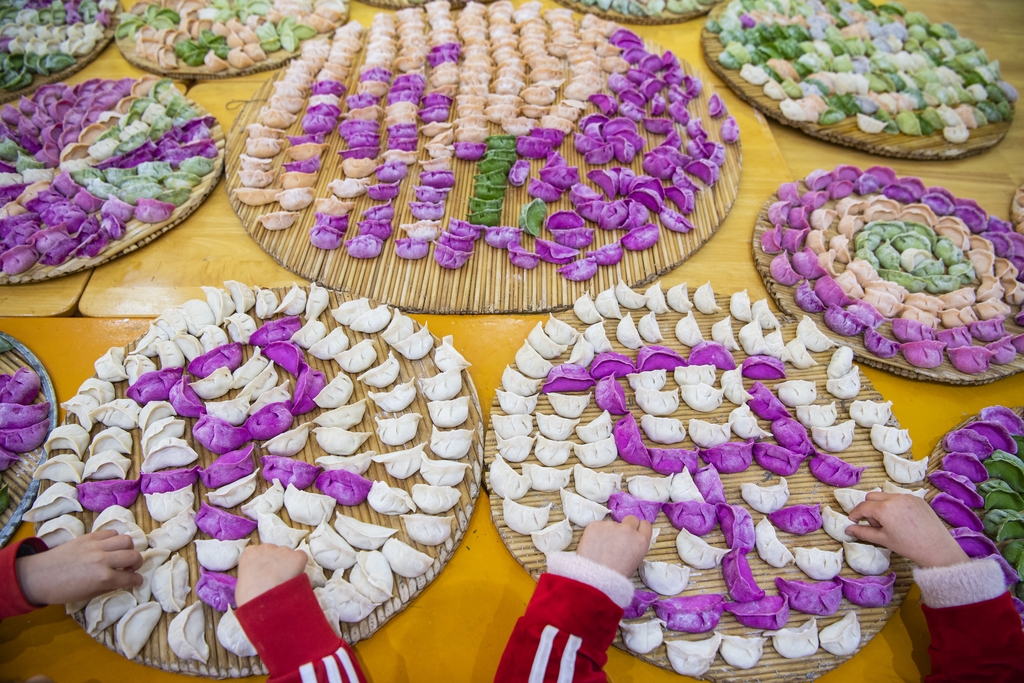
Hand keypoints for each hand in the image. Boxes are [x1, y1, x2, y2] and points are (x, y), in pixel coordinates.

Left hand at [16, 530, 142, 605]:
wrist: (38, 576)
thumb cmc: (62, 591)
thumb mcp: (88, 595)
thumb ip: (109, 586)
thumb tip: (122, 580)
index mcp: (104, 578)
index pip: (131, 578)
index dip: (137, 581)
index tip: (137, 581)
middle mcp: (104, 560)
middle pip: (134, 556)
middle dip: (138, 563)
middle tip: (131, 567)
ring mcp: (96, 546)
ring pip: (126, 540)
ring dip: (128, 549)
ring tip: (121, 554)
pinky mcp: (89, 536)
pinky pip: (110, 532)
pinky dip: (114, 539)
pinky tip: (108, 546)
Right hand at [236, 544, 306, 606]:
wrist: (263, 601)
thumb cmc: (248, 597)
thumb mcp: (242, 582)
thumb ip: (252, 573)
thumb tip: (260, 576)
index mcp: (250, 552)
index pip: (259, 553)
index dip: (264, 564)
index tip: (265, 574)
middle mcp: (266, 547)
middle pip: (274, 552)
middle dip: (276, 563)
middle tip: (276, 579)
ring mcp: (283, 550)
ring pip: (288, 555)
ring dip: (288, 565)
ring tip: (285, 581)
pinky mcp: (297, 557)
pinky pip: (301, 558)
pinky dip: (300, 567)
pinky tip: (295, 578)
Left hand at [576, 516, 651, 577]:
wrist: (595, 580)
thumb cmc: (615, 578)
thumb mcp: (634, 562)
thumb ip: (634, 547)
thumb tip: (628, 541)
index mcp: (641, 541)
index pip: (645, 524)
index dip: (639, 528)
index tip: (633, 533)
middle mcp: (628, 530)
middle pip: (631, 519)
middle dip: (626, 526)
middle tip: (617, 538)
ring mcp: (611, 525)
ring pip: (612, 524)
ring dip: (608, 532)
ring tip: (601, 549)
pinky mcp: (595, 524)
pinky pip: (597, 527)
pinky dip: (595, 534)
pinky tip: (592, 547)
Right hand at [848, 492, 968, 568]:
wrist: (938, 549)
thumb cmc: (909, 546)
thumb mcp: (883, 540)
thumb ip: (863, 532)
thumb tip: (847, 530)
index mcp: (884, 509)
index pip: (862, 507)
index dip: (855, 514)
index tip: (853, 522)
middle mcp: (895, 498)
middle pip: (872, 497)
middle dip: (868, 509)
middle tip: (875, 525)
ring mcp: (907, 497)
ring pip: (885, 496)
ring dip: (881, 506)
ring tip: (890, 524)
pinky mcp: (917, 499)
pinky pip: (899, 498)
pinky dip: (894, 506)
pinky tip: (902, 521)